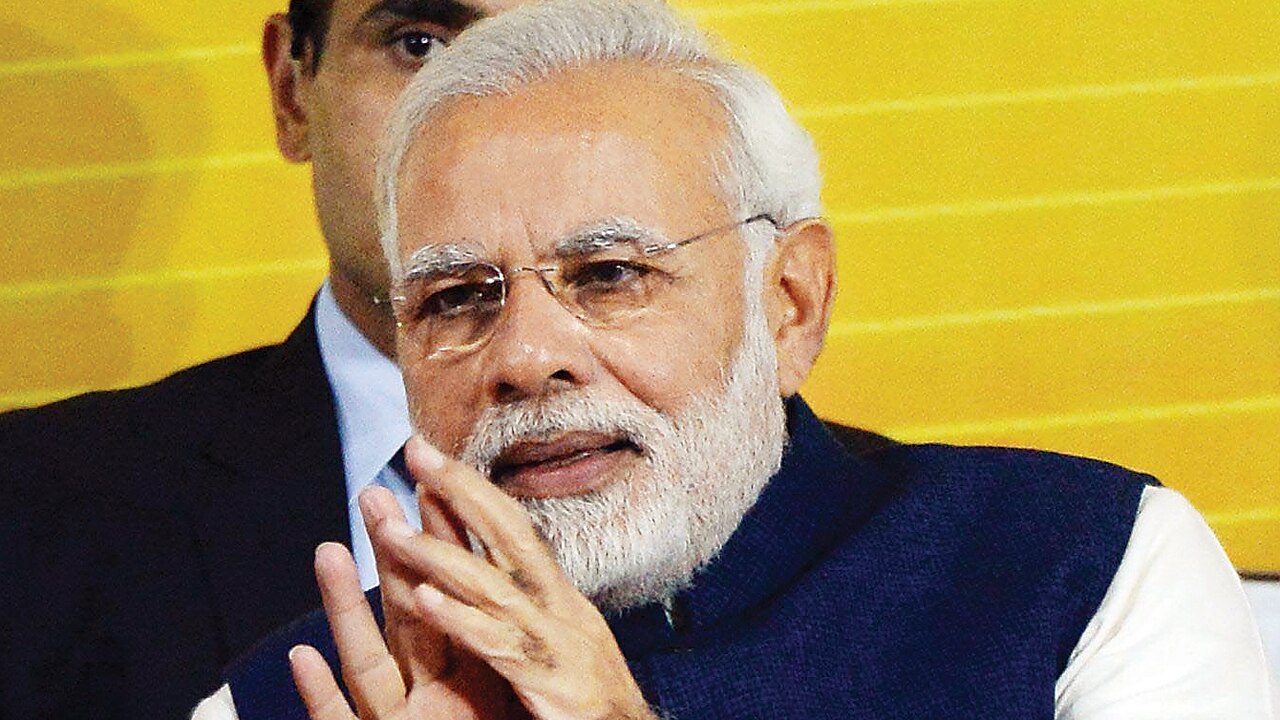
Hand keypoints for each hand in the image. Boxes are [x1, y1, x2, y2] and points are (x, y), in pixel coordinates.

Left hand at [290, 435, 655, 719]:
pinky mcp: (552, 683)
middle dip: (461, 490)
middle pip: (510, 535)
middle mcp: (562, 611)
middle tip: (416, 449)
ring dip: (439, 555)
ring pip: (494, 587)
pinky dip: (461, 620)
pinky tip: (423, 600)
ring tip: (390, 531)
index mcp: (560, 601)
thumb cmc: (589, 702)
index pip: (514, 530)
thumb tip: (494, 571)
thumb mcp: (562, 644)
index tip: (432, 455)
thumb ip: (529, 609)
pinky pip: (498, 646)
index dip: (474, 490)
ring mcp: (558, 644)